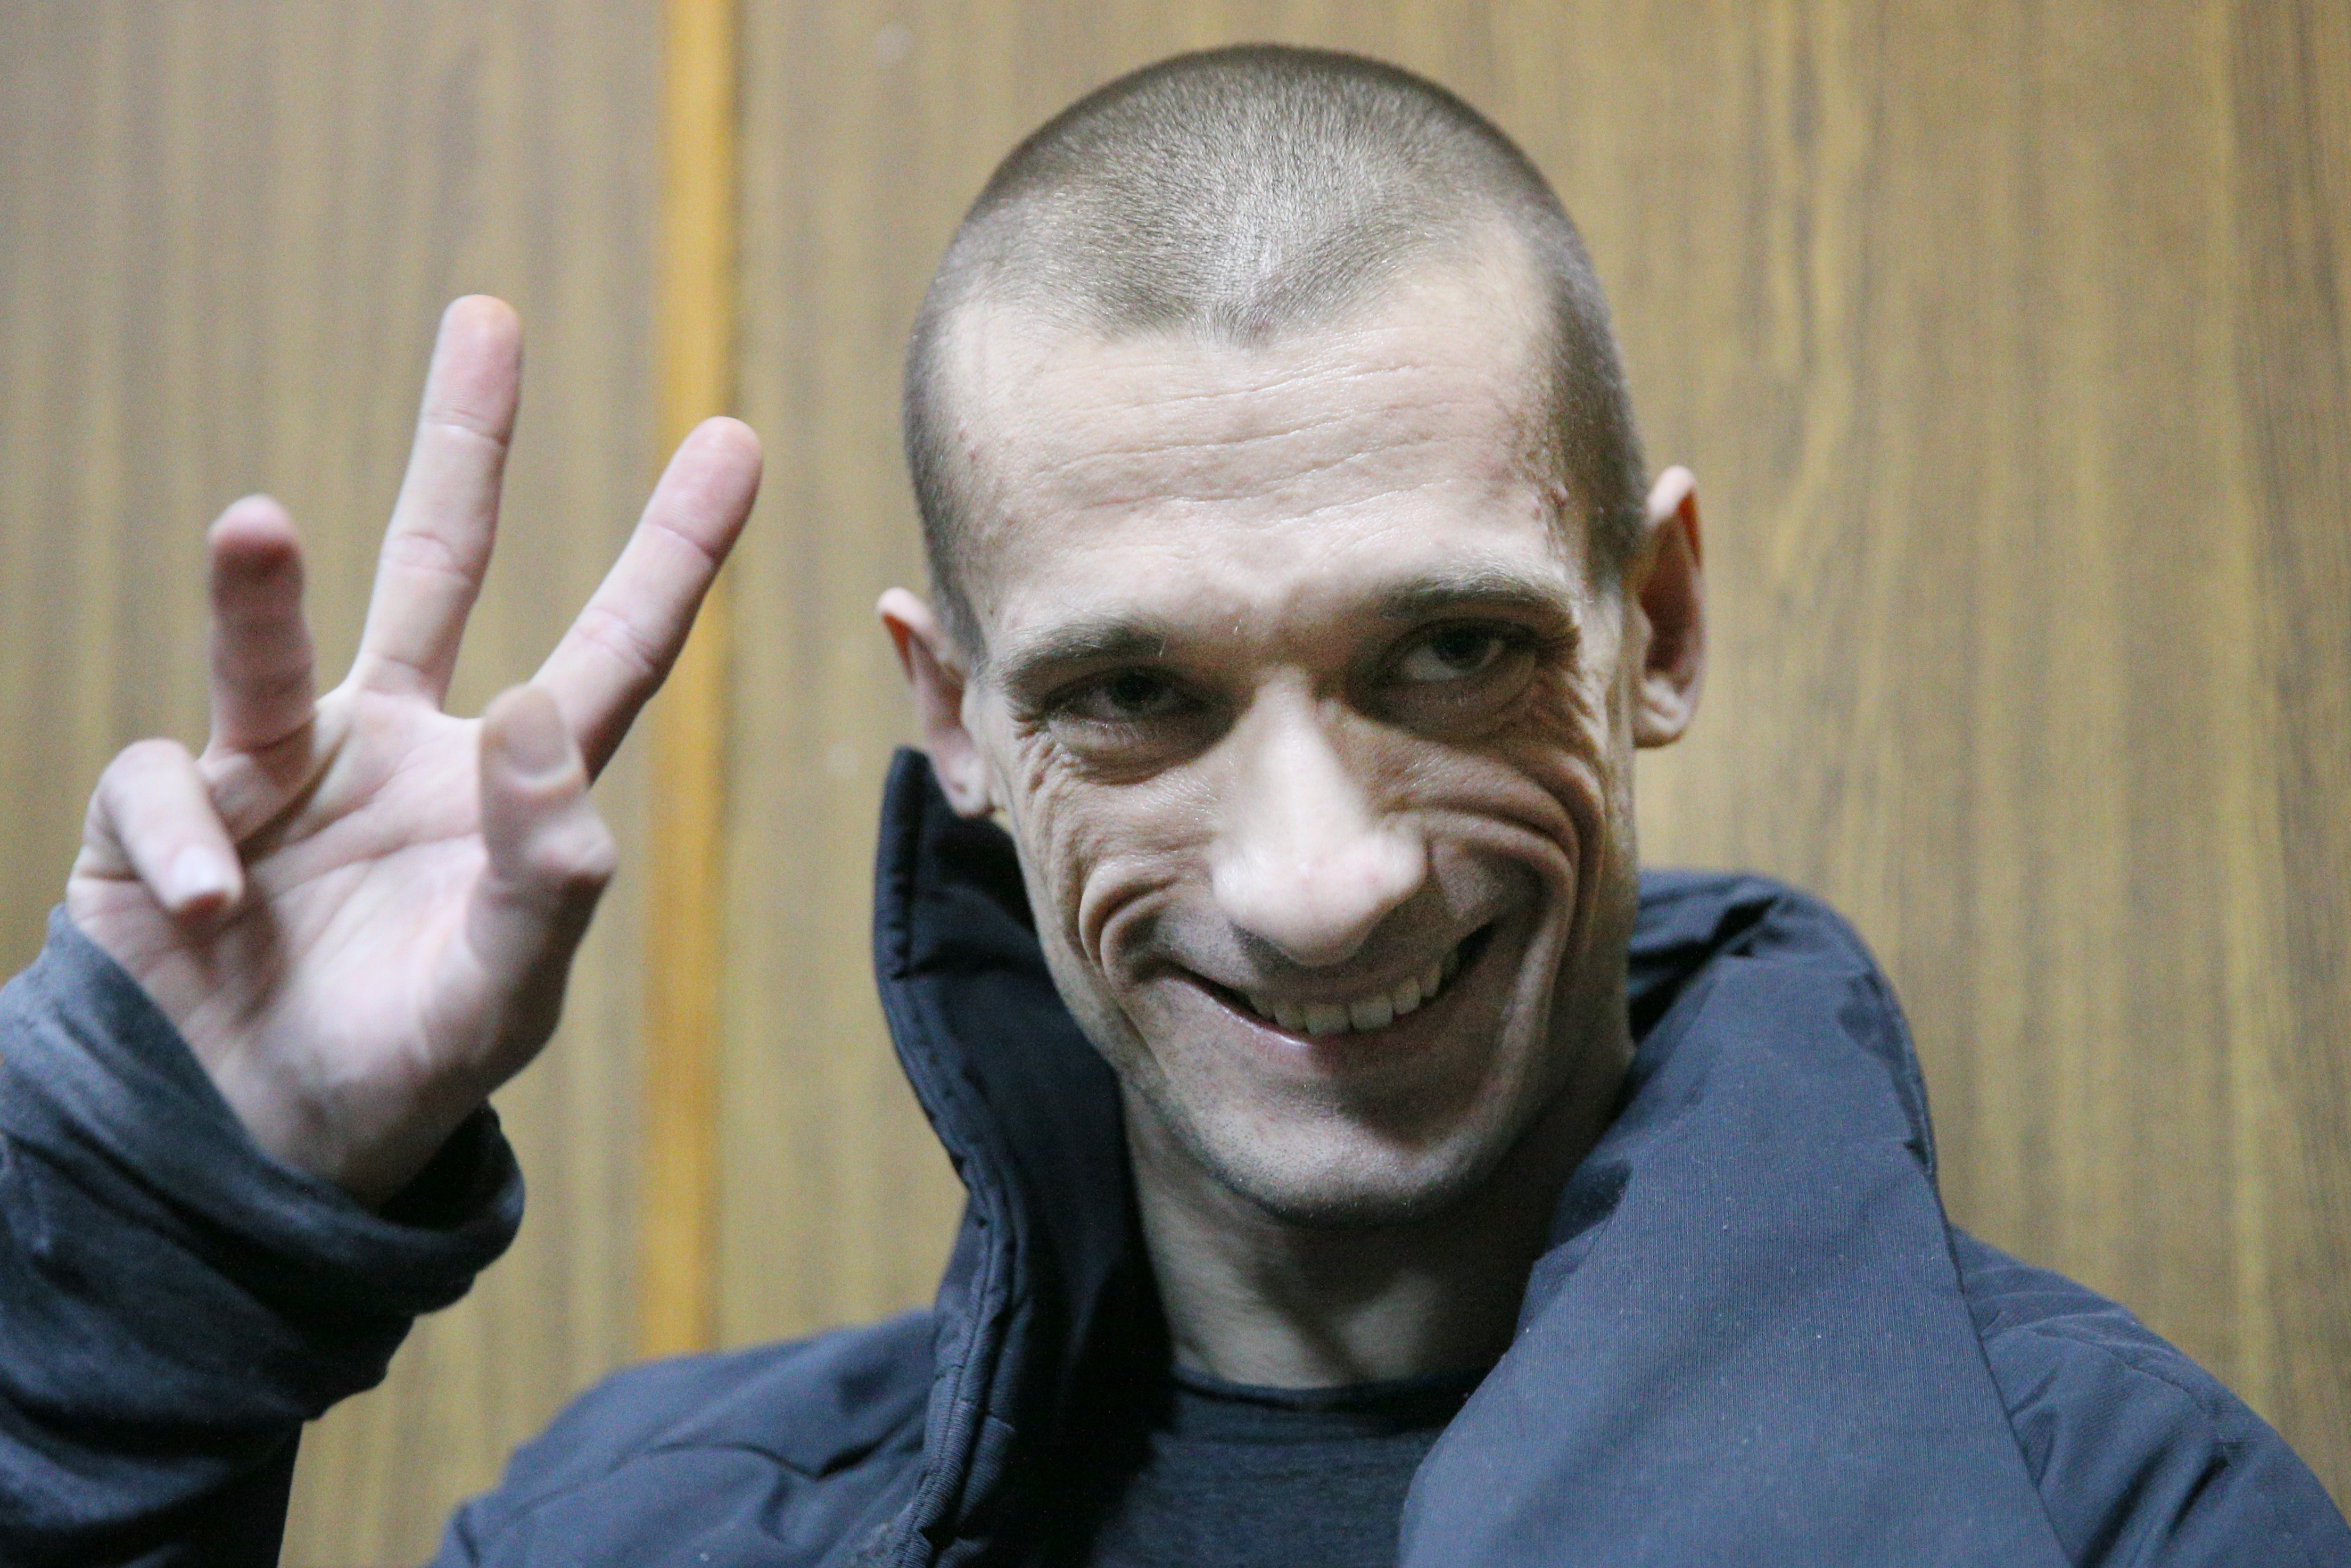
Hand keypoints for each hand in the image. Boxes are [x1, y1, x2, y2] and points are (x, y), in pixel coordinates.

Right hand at [64, 297, 760, 1205]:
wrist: (262, 1152)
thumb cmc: (407, 1062)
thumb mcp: (510, 984)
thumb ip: (548, 868)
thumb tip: (538, 711)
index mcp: (503, 785)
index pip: (612, 653)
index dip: (672, 554)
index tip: (735, 438)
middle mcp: (395, 745)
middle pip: (440, 568)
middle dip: (465, 446)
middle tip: (491, 318)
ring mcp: (276, 771)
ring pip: (268, 644)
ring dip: (258, 589)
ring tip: (255, 522)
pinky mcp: (166, 820)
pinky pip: (166, 792)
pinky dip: (188, 845)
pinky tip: (214, 910)